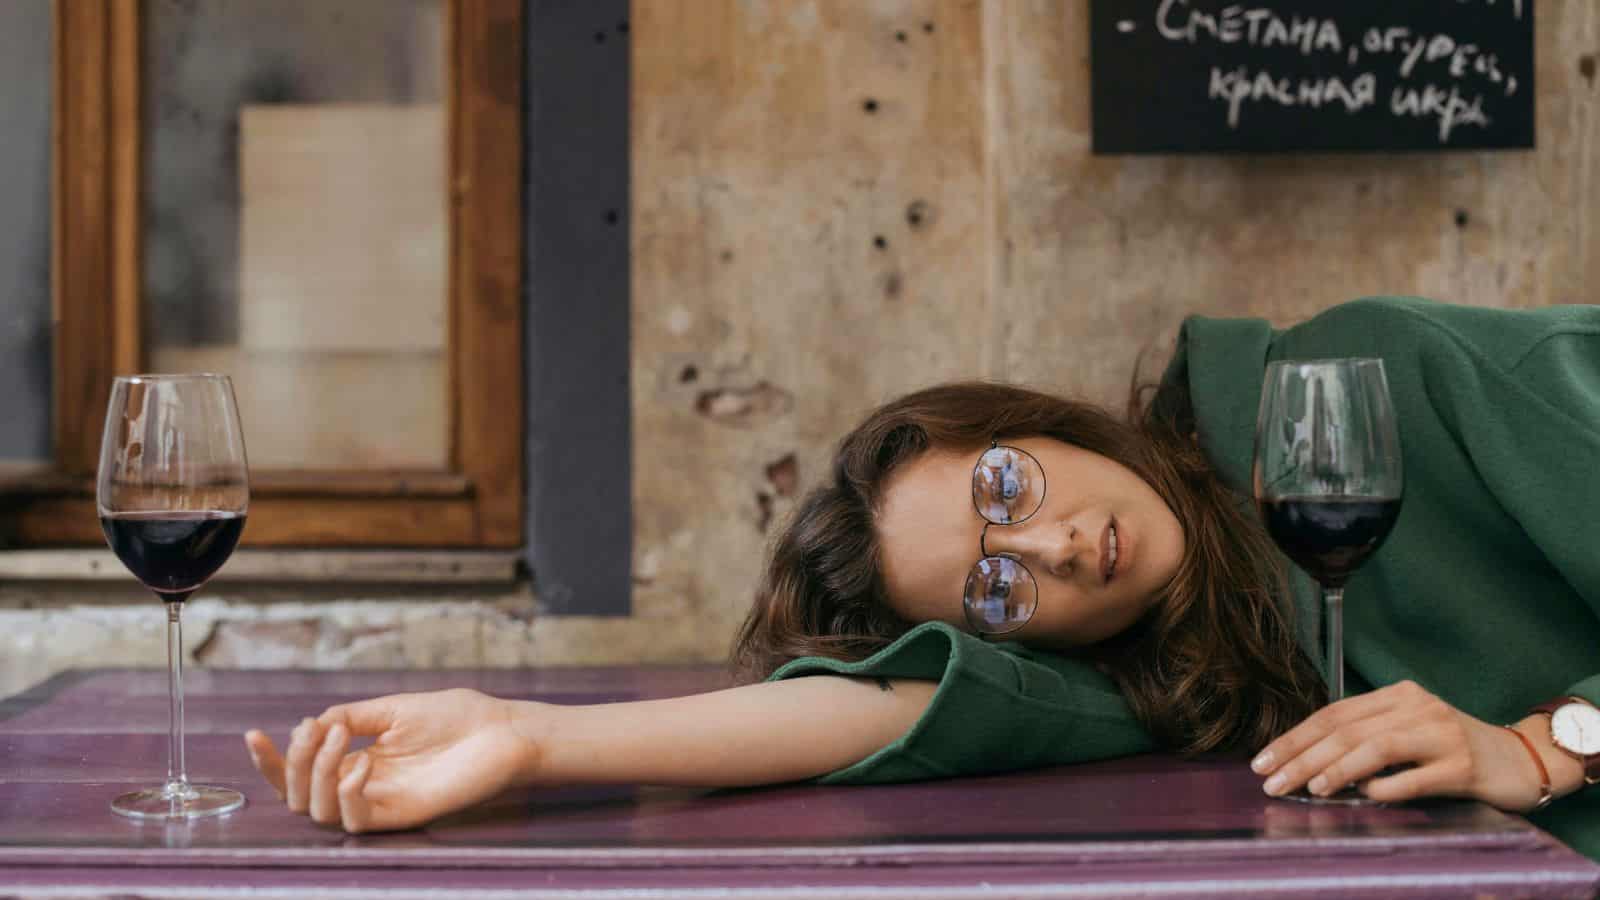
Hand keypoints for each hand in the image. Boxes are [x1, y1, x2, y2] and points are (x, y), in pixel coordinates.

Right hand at [244, 688, 541, 832]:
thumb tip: (311, 724)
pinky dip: (346, 794)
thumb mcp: (393, 708)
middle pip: (299, 796)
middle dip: (291, 763)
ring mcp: (381, 803)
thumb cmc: (457, 717)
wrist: (502, 730)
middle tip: (311, 732)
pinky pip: (355, 821)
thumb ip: (351, 715)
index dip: (273, 761)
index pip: (302, 772)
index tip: (254, 734)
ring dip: (316, 773)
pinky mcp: (402, 816)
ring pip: (319, 811)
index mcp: (359, 759)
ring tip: (340, 739)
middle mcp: (364, 785)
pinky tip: (360, 766)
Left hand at [1249, 680, 1546, 811]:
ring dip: (1335, 769)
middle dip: (1302, 756)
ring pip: (1375, 748)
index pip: (1333, 713)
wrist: (1520, 759)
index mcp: (1397, 695)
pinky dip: (1384, 788)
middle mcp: (1417, 707)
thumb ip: (1366, 737)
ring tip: (1308, 787)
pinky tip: (1362, 796)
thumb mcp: (1407, 731)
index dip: (1294, 737)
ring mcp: (1442, 734)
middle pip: (1346, 730)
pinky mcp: (1463, 766)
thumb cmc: (1452, 750)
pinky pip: (1413, 778)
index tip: (1262, 760)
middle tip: (1271, 780)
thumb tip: (1306, 760)